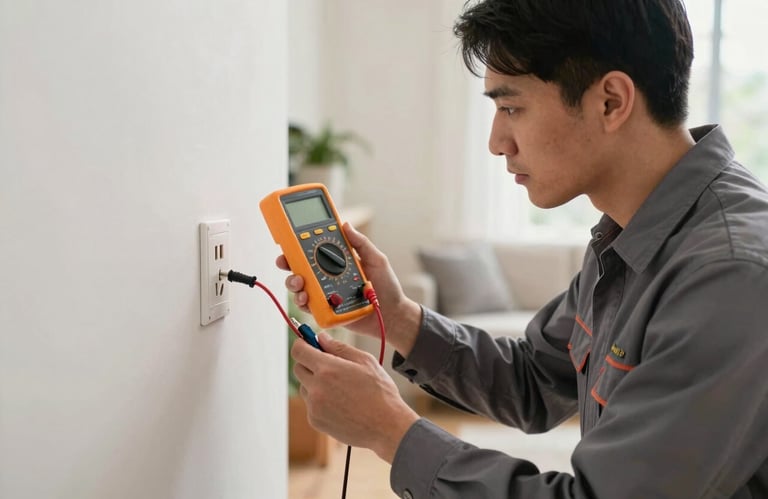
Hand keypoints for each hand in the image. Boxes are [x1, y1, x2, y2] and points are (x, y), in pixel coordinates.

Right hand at [276, 222, 421, 354]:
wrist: (392, 314)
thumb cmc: (386, 286)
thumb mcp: (376, 260)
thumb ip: (361, 243)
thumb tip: (345, 224)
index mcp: (337, 262)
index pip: (314, 251)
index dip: (298, 246)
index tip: (289, 241)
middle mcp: (327, 277)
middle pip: (300, 268)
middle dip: (288, 264)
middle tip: (285, 262)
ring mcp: (325, 294)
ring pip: (300, 287)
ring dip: (294, 284)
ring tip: (300, 284)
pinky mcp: (326, 311)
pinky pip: (308, 306)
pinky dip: (303, 302)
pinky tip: (306, 298)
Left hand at [292, 331, 419, 462]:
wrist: (386, 426)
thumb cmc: (380, 392)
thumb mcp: (365, 361)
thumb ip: (339, 347)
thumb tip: (321, 338)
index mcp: (327, 369)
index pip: (299, 351)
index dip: (302, 344)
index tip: (309, 343)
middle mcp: (316, 388)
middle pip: (298, 368)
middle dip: (309, 362)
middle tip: (329, 364)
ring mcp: (314, 407)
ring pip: (304, 386)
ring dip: (314, 382)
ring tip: (339, 388)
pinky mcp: (315, 421)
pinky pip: (310, 404)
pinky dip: (319, 400)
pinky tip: (340, 403)